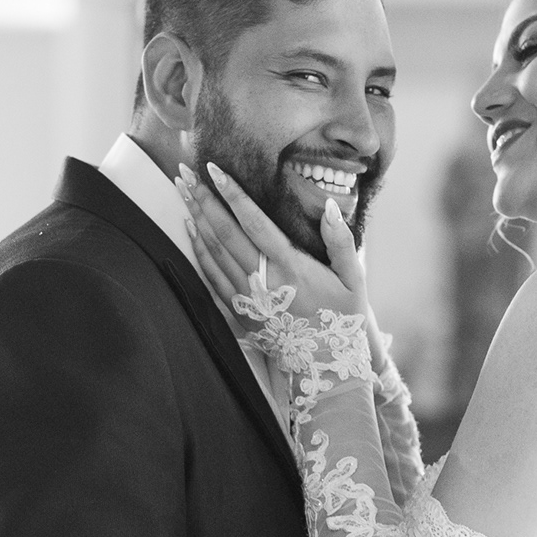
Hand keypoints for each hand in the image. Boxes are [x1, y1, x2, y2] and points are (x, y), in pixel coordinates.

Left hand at [176, 162, 366, 329]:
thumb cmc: (343, 318)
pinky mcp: (239, 313)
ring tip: (182, 190)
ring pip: (214, 252)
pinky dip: (198, 250)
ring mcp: (248, 299)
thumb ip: (341, 241)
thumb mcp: (354, 280)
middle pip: (225, 233)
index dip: (233, 195)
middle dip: (204, 199)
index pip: (255, 223)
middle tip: (185, 171)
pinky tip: (190, 228)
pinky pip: (212, 277)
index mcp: (292, 268)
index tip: (215, 170)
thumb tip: (329, 205)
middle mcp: (264, 282)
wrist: (326, 366)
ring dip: (196, 218)